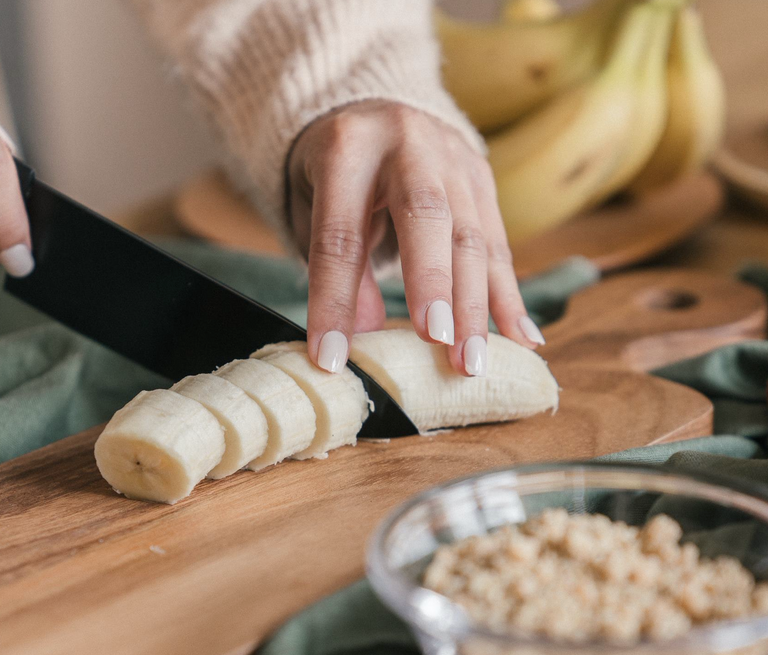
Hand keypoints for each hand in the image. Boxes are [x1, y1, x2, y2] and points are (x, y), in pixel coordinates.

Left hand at [287, 100, 544, 376]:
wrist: (374, 107)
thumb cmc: (333, 174)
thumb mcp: (314, 208)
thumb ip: (337, 265)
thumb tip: (363, 332)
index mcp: (347, 148)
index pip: (340, 234)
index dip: (335, 299)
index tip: (331, 357)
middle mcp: (407, 145)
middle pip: (425, 216)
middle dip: (432, 283)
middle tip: (434, 341)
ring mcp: (453, 158)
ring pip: (471, 235)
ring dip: (474, 307)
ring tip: (470, 363)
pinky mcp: (483, 178)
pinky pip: (499, 244)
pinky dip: (508, 296)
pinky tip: (523, 339)